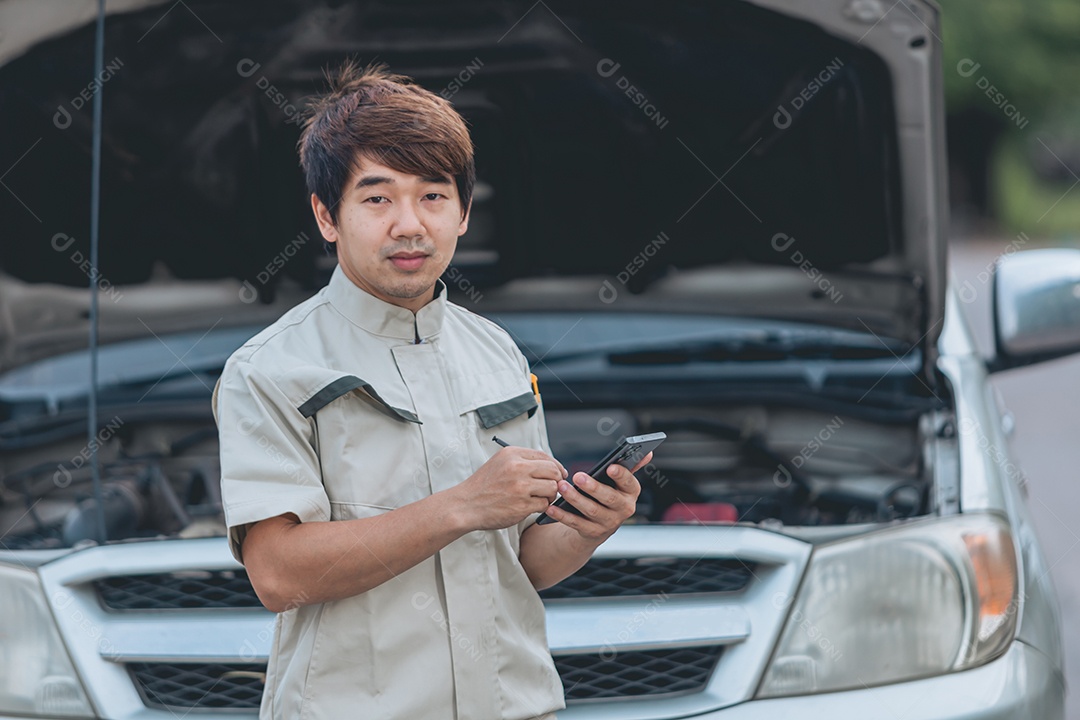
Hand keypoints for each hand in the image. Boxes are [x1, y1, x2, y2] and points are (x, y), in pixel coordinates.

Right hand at [452, 446, 566, 530]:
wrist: (465, 505)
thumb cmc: (484, 486)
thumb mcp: (500, 463)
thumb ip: (523, 461)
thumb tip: (551, 466)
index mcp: (512, 454)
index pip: (545, 456)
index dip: (556, 466)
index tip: (559, 473)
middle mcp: (517, 468)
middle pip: (553, 471)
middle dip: (557, 480)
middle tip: (553, 488)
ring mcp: (520, 487)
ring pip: (552, 488)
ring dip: (551, 495)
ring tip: (542, 498)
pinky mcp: (522, 505)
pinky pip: (544, 504)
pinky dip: (542, 507)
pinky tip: (532, 506)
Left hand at [543, 452, 650, 541]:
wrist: (598, 526)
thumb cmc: (608, 495)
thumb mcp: (619, 483)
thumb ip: (630, 466)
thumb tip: (648, 452)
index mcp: (631, 493)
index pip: (630, 483)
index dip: (621, 476)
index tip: (610, 467)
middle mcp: (623, 509)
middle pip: (609, 498)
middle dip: (593, 487)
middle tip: (578, 476)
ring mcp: (609, 523)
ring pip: (591, 510)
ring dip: (575, 498)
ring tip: (562, 486)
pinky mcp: (593, 533)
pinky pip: (576, 523)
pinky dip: (563, 515)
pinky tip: (552, 507)